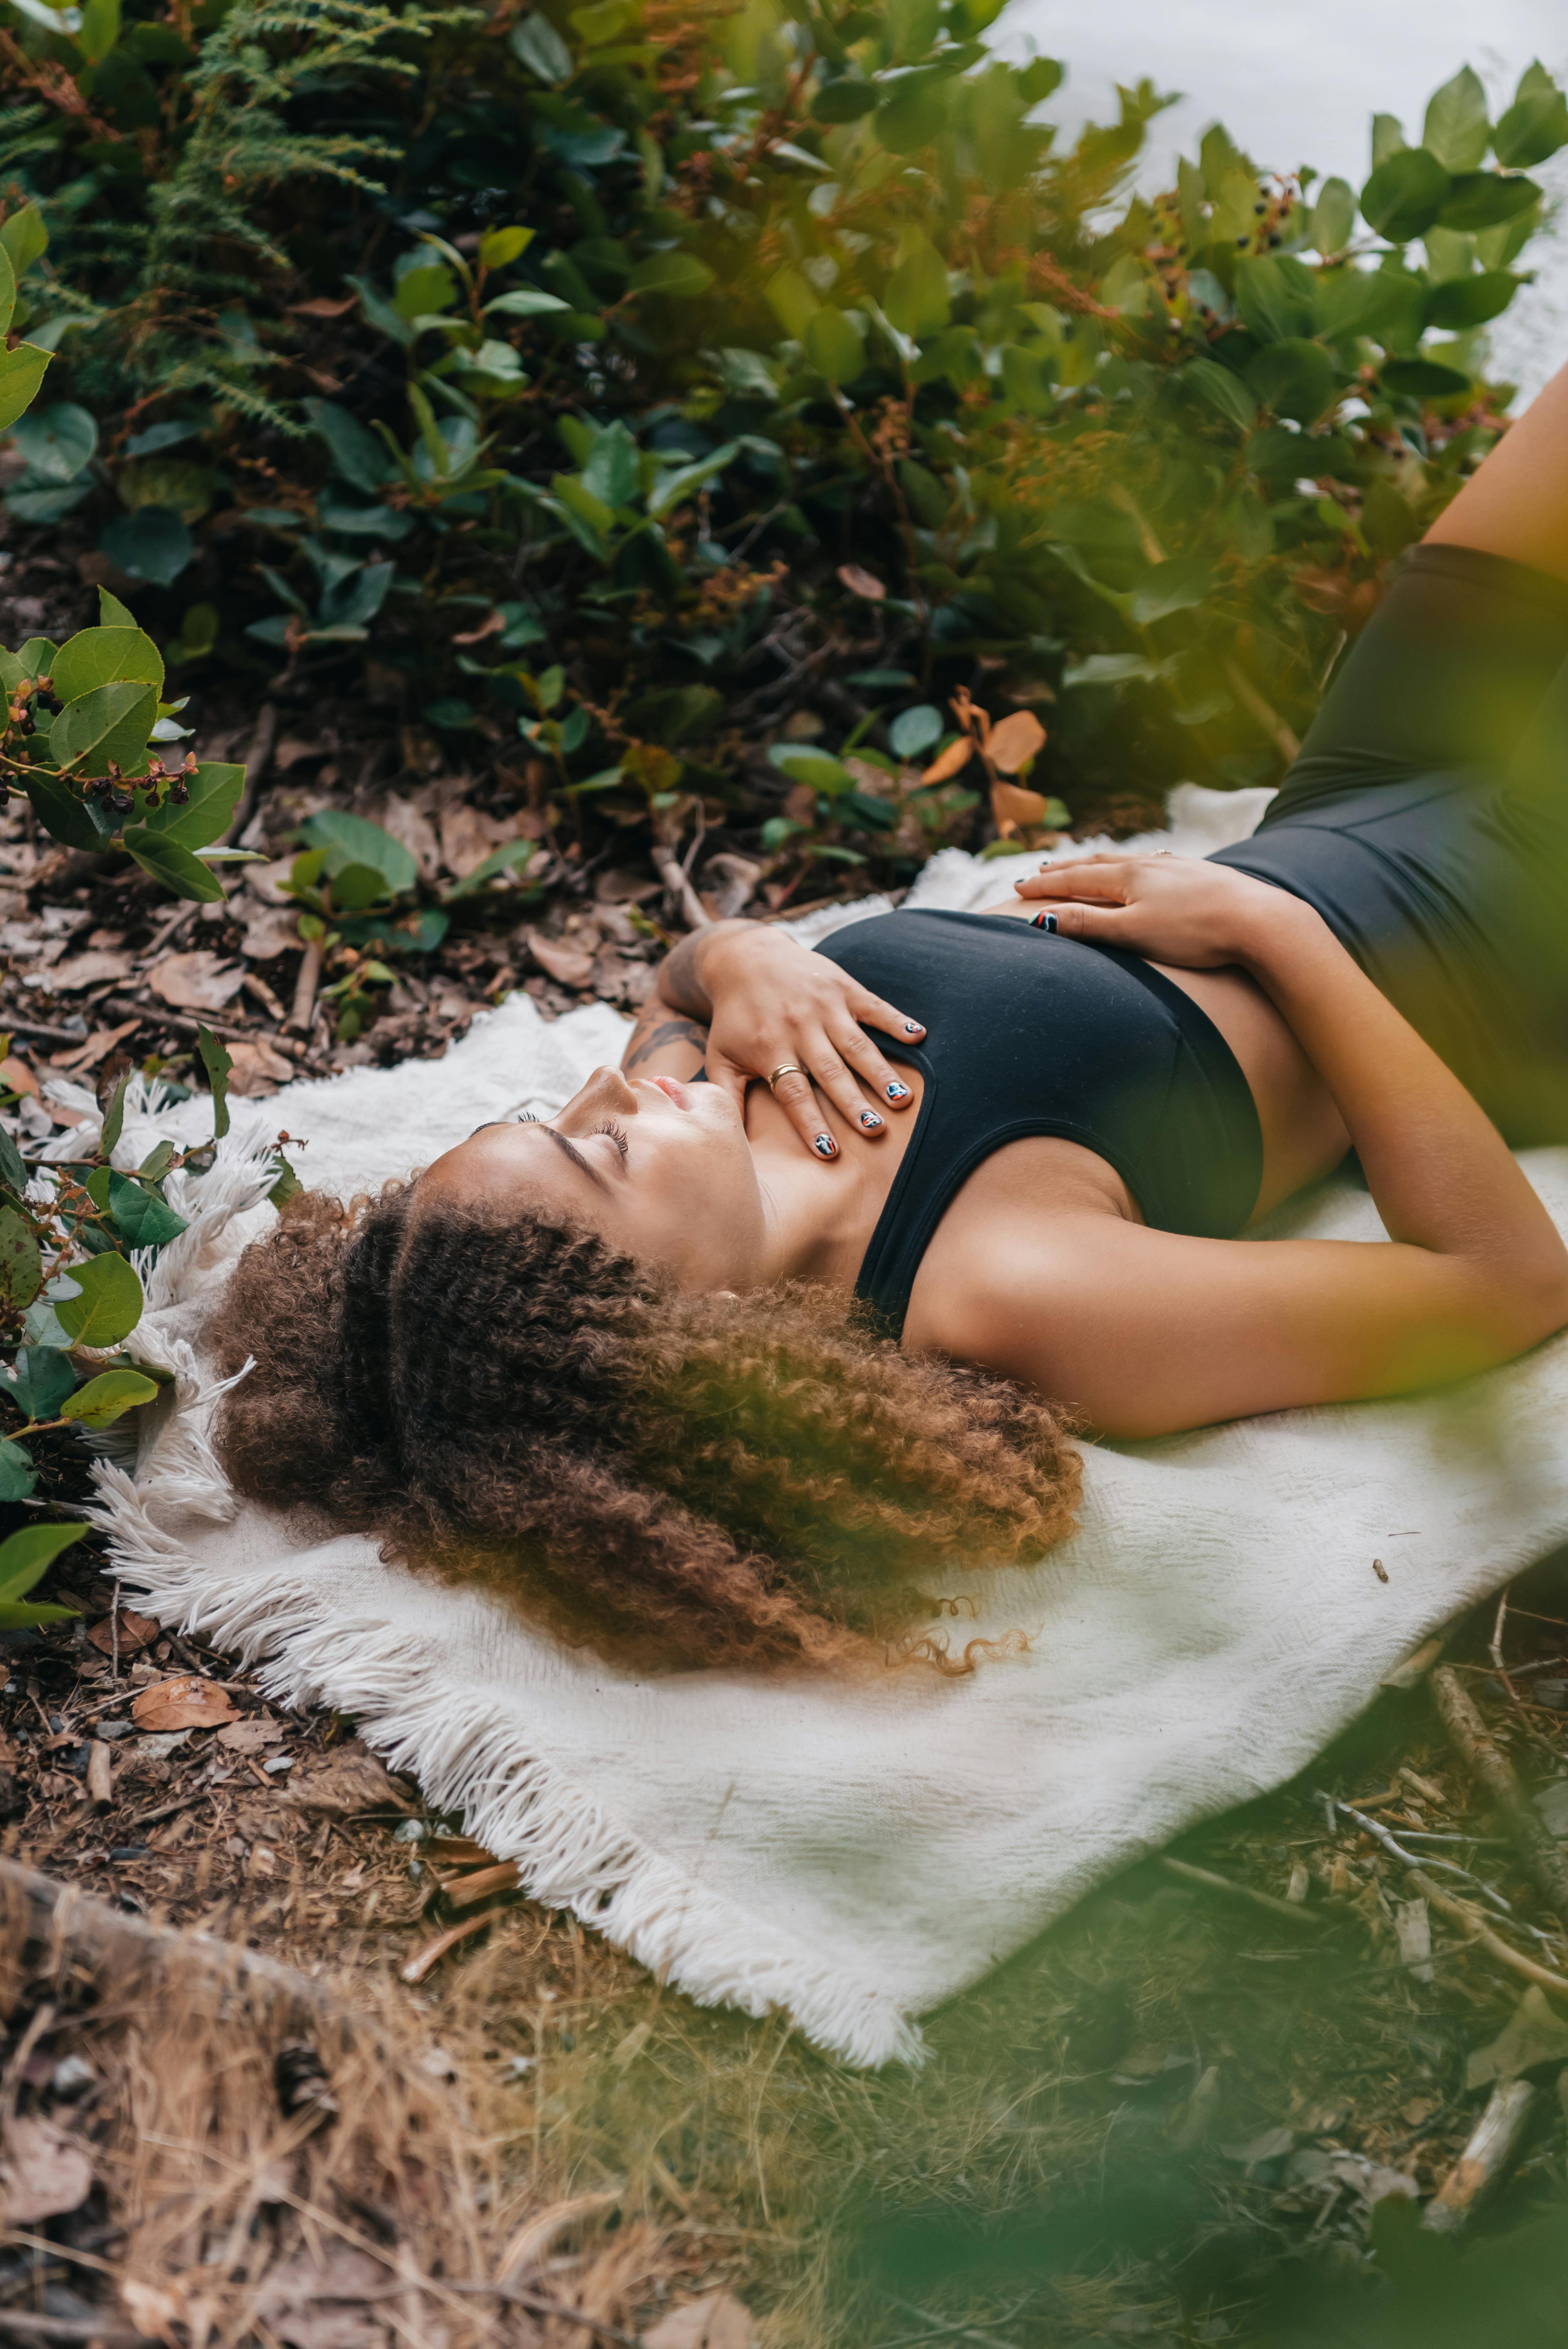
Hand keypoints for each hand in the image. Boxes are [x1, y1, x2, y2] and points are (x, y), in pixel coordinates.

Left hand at [695, 925, 924, 1155]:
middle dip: (853, 1102)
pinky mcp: (842, 987)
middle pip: (830, 1072)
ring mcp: (823, 1006)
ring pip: (856, 1044)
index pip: (792, 1093)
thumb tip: (726, 1139)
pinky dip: (896, 1020)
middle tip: (875, 1130)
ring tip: (903, 1099)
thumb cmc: (734, 1017)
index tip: (829, 1152)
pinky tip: (918, 1036)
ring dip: (880, 1072)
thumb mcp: (720, 1055)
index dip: (811, 1122)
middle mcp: (798, 1028)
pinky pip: (873, 1005)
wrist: (745, 957)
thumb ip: (726, 1096)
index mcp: (769, 1049)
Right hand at [1012, 852, 1298, 968]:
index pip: (1075, 879)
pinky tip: (1145, 869)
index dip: (1044, 885)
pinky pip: (1155, 865)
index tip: (1017, 887)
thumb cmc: (1196, 933)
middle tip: (1040, 871)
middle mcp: (1150, 865)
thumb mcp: (1134, 933)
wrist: (1260, 922)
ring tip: (1085, 865)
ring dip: (1099, 865)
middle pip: (1098, 863)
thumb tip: (1043, 919)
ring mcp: (1178, 867)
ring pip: (1128, 862)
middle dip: (1066, 869)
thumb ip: (1090, 925)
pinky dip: (1134, 867)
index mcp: (1129, 877)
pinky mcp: (1201, 875)